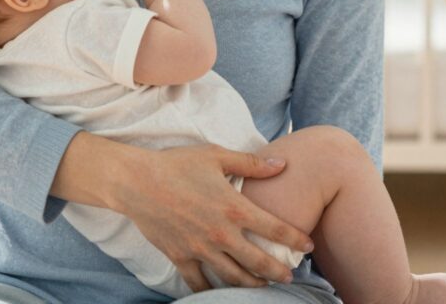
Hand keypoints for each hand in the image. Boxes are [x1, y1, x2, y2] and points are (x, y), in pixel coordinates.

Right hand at [110, 144, 313, 291]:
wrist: (136, 181)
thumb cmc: (178, 164)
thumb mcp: (217, 156)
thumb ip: (252, 164)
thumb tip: (282, 164)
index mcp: (234, 207)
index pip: (276, 230)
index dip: (296, 240)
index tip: (308, 246)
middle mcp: (221, 234)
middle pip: (259, 262)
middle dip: (279, 272)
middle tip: (290, 277)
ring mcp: (200, 249)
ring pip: (234, 277)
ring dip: (253, 284)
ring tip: (263, 287)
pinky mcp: (180, 257)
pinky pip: (200, 283)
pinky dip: (212, 291)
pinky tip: (222, 293)